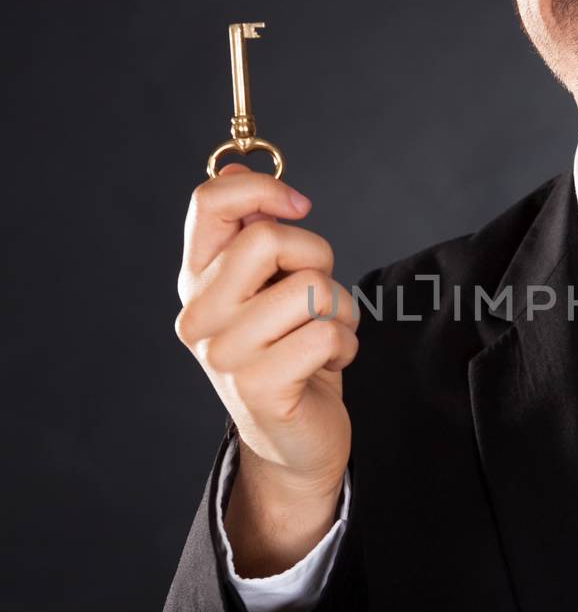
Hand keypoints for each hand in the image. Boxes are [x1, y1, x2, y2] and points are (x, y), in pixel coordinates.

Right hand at [174, 164, 358, 503]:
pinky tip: (329, 365)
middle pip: (269, 239)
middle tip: (320, 294)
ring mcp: (224, 354)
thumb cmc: (289, 353)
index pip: (211, 202)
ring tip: (327, 334)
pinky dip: (347, 345)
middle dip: (318, 257)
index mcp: (196, 280)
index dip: (264, 188)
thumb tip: (240, 170)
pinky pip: (327, 334)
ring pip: (310, 287)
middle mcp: (199, 315)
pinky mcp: (258, 387)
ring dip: (340, 310)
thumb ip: (255, 233)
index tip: (300, 206)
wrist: (292, 441)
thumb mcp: (271, 287)